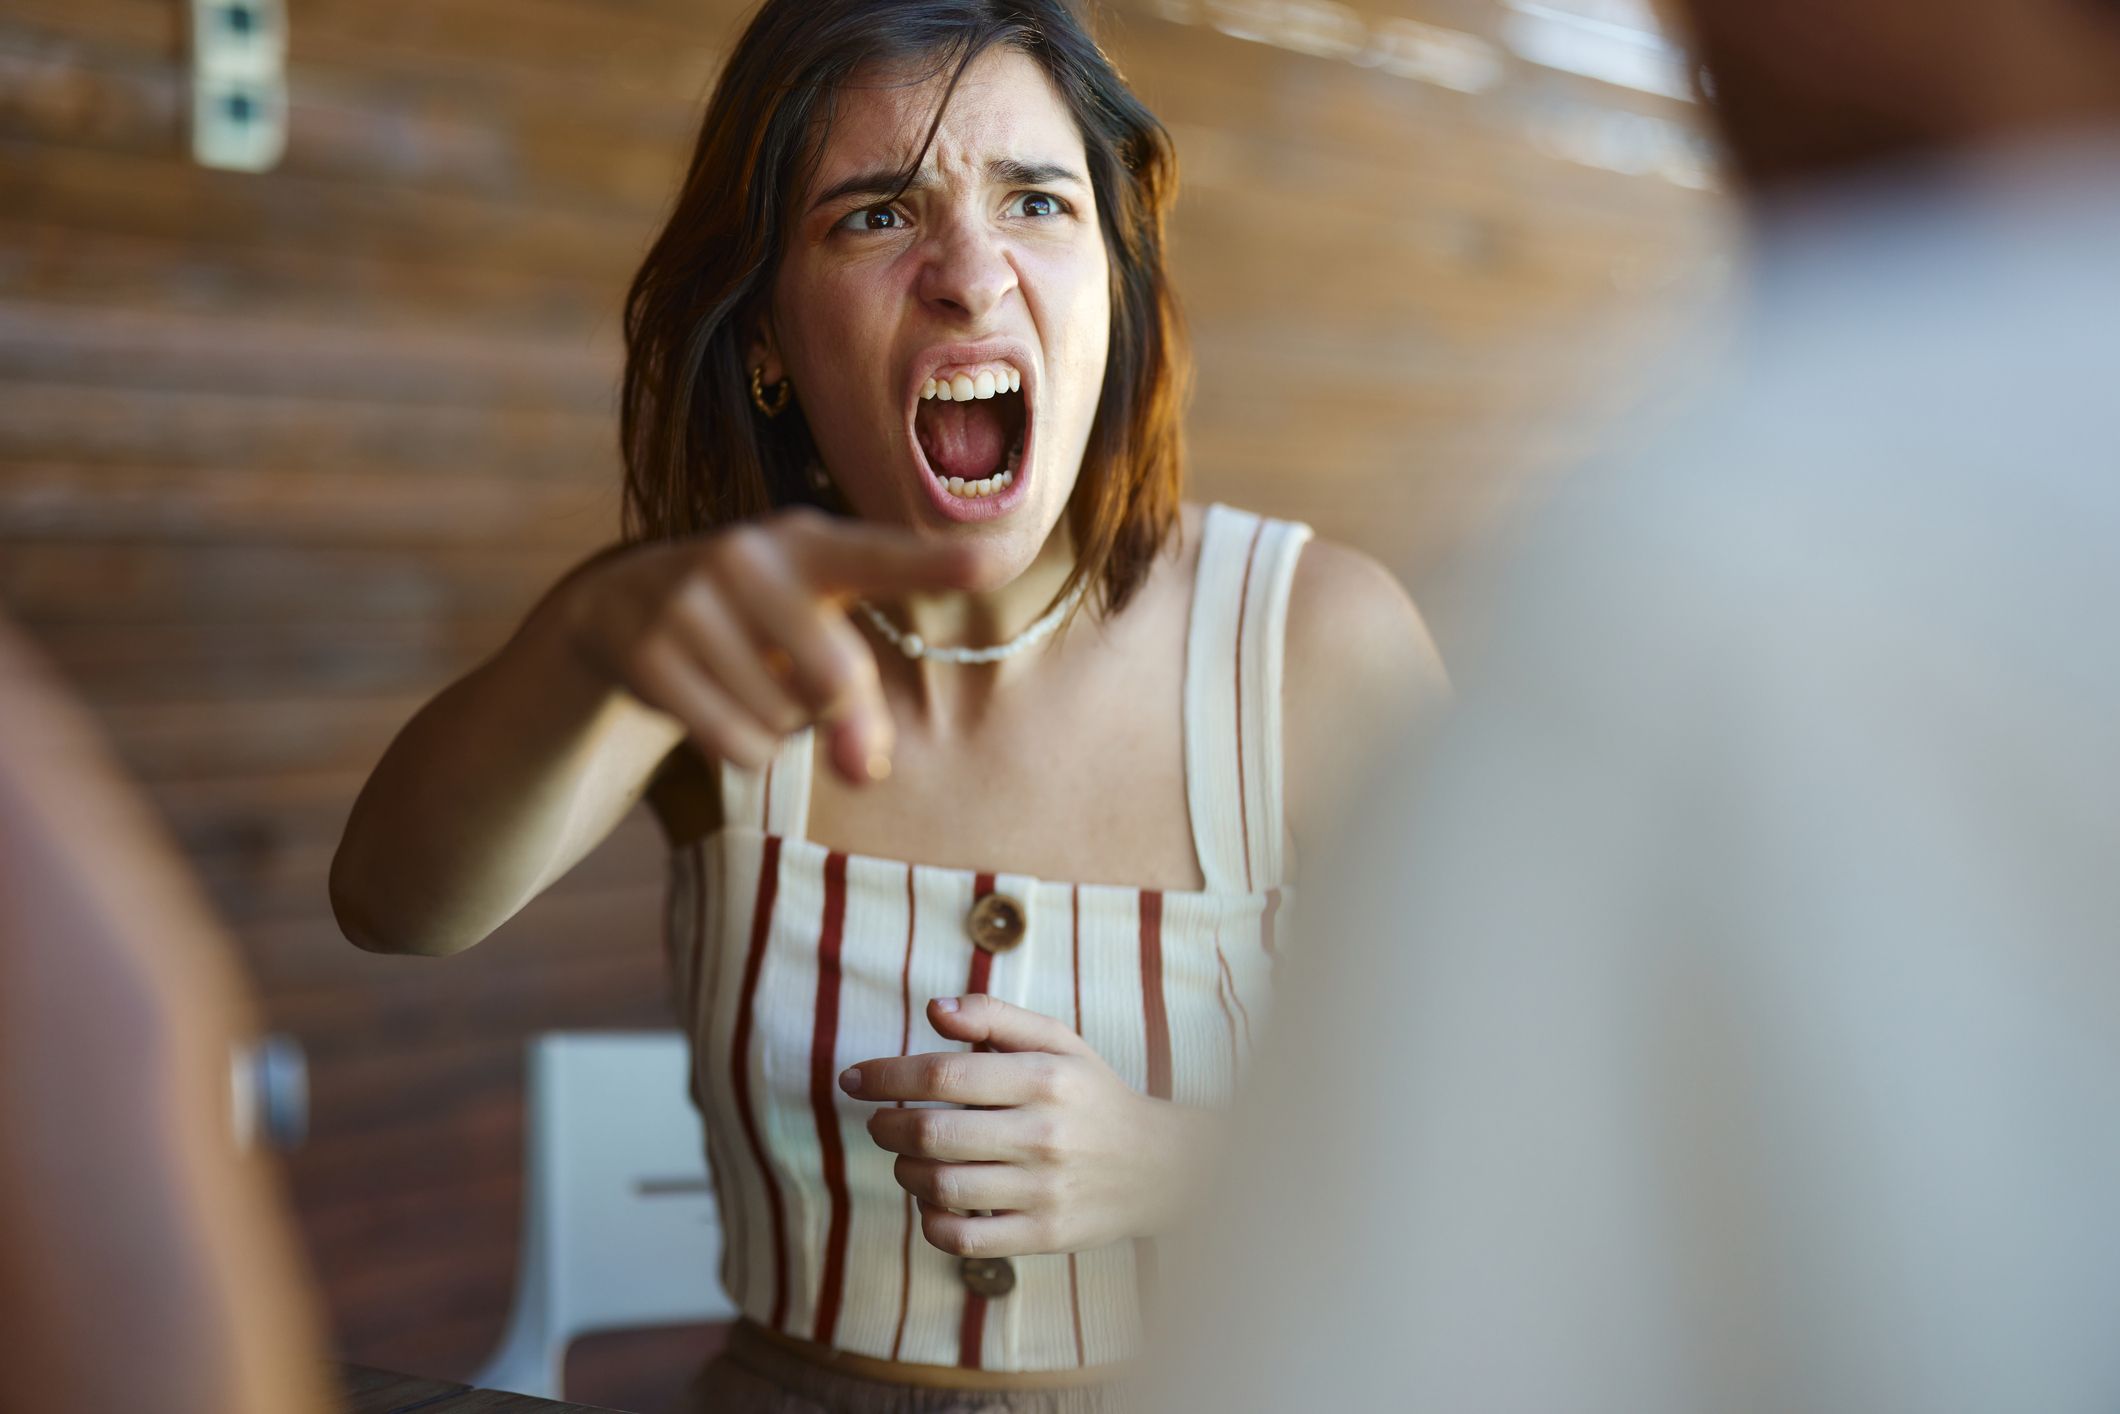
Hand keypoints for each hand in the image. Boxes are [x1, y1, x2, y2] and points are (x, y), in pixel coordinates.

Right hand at [555, 509, 981, 782]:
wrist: (619, 606)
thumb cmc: (757, 622)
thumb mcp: (813, 632)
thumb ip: (862, 702)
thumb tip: (863, 772)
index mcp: (807, 542)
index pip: (880, 556)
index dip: (937, 565)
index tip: (996, 560)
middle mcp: (746, 557)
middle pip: (836, 681)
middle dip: (838, 716)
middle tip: (819, 710)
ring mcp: (690, 603)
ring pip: (784, 724)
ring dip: (779, 729)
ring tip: (745, 683)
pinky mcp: (650, 656)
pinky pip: (737, 747)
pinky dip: (741, 749)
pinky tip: (712, 704)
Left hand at [840, 995, 1219, 1256]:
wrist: (1161, 1166)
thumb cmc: (1091, 1094)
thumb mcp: (1056, 1041)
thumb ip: (993, 1016)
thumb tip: (933, 1009)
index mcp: (1045, 1077)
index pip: (943, 1075)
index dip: (885, 1076)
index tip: (853, 1079)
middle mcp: (1045, 1134)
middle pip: (933, 1134)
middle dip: (887, 1126)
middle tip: (880, 1122)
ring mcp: (1044, 1190)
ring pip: (941, 1187)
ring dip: (905, 1171)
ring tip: (907, 1157)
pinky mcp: (1044, 1236)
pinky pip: (962, 1239)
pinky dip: (930, 1220)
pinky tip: (932, 1200)